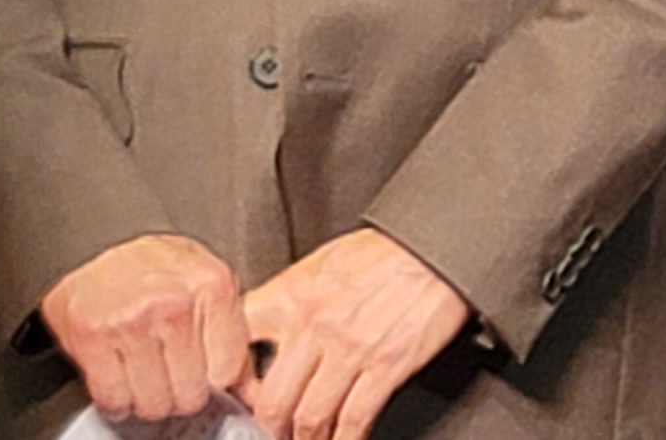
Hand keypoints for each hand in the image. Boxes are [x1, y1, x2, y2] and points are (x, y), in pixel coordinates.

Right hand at [39, 234, 252, 424]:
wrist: (99, 238)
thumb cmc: (157, 265)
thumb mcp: (207, 279)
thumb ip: (229, 328)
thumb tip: (246, 386)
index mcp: (213, 286)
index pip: (227, 370)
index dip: (213, 380)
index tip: (202, 375)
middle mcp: (174, 303)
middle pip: (191, 393)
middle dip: (180, 395)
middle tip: (170, 380)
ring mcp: (131, 320)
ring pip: (153, 402)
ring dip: (149, 399)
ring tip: (145, 379)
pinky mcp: (92, 337)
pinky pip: (114, 397)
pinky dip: (117, 400)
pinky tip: (120, 382)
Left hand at [242, 228, 473, 439]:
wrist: (436, 246)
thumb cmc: (386, 250)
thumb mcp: (320, 263)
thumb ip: (290, 298)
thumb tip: (270, 330)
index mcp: (291, 295)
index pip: (236, 346)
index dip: (229, 381)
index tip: (232, 397)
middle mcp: (313, 325)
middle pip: (271, 398)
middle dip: (267, 428)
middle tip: (267, 435)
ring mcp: (349, 349)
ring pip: (309, 416)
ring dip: (303, 439)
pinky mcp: (386, 365)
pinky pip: (354, 418)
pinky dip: (344, 439)